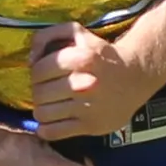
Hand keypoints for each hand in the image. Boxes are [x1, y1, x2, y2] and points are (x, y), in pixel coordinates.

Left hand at [27, 21, 165, 141]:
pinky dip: (46, 129)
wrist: (135, 76)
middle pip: (39, 94)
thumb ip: (47, 36)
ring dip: (41, 109)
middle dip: (38, 92)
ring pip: (43, 113)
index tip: (43, 75)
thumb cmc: (101, 55)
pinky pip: (55, 132)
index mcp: (81, 59)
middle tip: (46, 90)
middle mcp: (84, 84)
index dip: (36, 73)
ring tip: (49, 105)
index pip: (38, 71)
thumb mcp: (77, 33)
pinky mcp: (91, 125)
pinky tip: (50, 121)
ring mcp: (87, 107)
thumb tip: (30, 59)